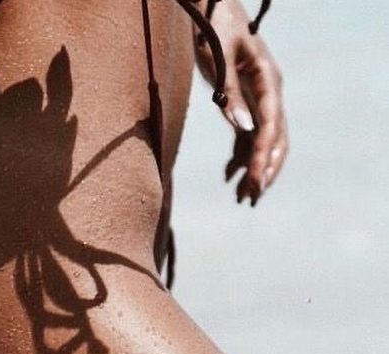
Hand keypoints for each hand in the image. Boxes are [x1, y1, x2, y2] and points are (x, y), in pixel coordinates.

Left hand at [194, 1, 288, 205]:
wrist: (212, 7)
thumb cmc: (213, 26)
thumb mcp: (217, 58)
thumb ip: (230, 93)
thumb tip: (244, 130)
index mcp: (268, 80)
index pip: (270, 128)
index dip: (262, 158)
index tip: (254, 184)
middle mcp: (269, 91)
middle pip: (275, 139)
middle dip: (264, 171)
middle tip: (250, 199)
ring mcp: (259, 97)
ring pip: (262, 141)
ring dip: (253, 169)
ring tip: (240, 198)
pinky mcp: (245, 100)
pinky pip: (248, 135)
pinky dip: (240, 156)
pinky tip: (228, 175)